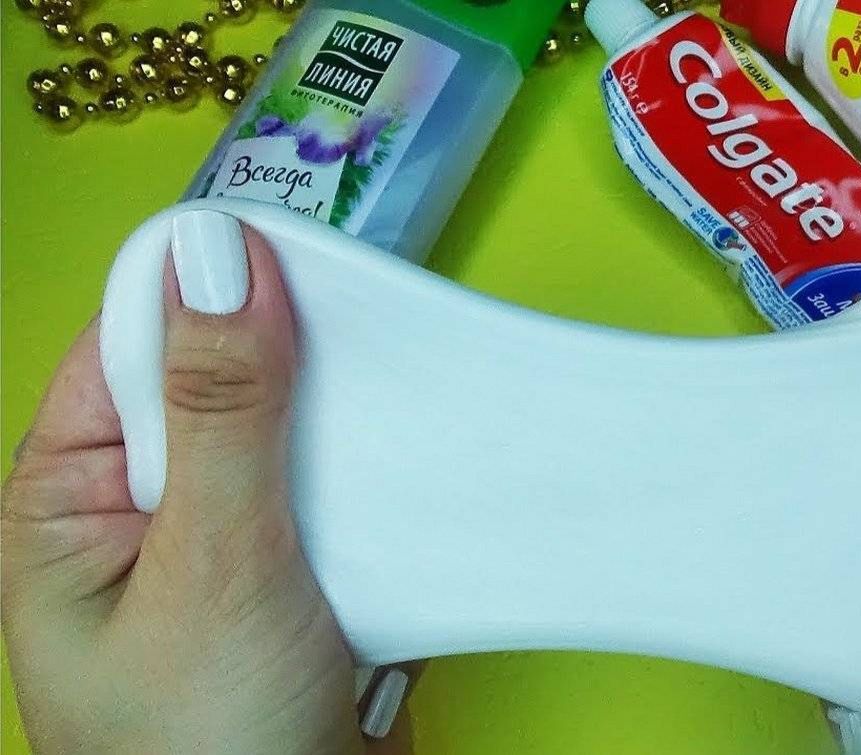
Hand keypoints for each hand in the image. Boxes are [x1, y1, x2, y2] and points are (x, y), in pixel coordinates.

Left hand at [2, 211, 413, 753]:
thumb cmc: (205, 750)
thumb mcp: (210, 570)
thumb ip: (221, 417)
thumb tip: (218, 258)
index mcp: (73, 495)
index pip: (135, 341)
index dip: (215, 288)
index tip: (309, 263)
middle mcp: (148, 505)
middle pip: (226, 376)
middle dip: (303, 358)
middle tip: (382, 337)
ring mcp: (233, 539)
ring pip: (299, 433)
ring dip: (356, 421)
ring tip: (419, 400)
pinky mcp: (305, 571)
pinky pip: (346, 491)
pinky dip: (387, 476)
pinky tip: (426, 466)